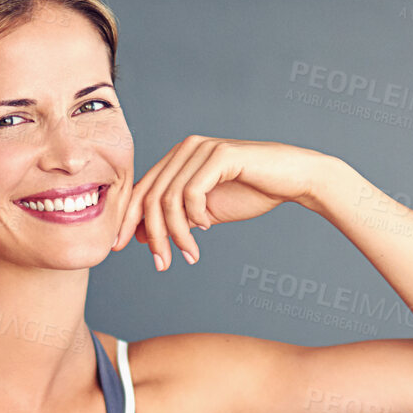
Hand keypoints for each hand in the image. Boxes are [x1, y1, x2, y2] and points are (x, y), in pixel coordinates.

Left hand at [111, 135, 336, 270]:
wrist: (291, 179)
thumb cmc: (250, 193)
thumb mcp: (205, 212)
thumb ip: (175, 219)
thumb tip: (142, 235)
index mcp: (177, 158)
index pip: (142, 189)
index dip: (128, 220)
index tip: (122, 248)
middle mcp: (185, 148)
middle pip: (151, 196)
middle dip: (152, 235)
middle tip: (161, 264)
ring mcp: (201, 148)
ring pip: (169, 199)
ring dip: (176, 234)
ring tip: (189, 255)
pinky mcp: (219, 155)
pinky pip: (192, 193)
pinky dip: (194, 218)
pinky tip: (206, 229)